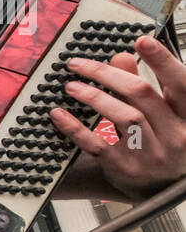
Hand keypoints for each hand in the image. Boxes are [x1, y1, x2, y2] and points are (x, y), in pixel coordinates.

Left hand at [49, 36, 185, 200]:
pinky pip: (97, 144)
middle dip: (108, 74)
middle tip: (80, 64)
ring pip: (123, 117)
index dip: (163, 61)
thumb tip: (120, 57)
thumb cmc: (165, 144)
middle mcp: (175, 135)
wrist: (164, 191)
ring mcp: (151, 153)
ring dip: (93, 97)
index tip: (142, 40)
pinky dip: (75, 128)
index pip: (181, 84)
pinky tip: (59, 114)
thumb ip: (144, 85)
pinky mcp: (126, 168)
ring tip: (70, 86)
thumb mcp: (165, 115)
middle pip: (142, 94)